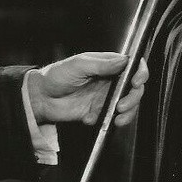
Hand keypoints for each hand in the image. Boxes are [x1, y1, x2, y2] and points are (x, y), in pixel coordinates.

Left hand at [28, 52, 149, 127]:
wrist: (41, 98)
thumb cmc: (57, 76)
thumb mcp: (78, 65)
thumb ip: (101, 64)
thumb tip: (123, 61)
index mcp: (107, 65)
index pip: (132, 66)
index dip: (140, 73)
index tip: (136, 82)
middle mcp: (110, 80)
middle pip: (134, 88)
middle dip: (133, 98)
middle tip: (122, 106)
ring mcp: (106, 97)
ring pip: (127, 105)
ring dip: (126, 113)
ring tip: (115, 117)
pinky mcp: (99, 111)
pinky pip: (111, 117)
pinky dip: (106, 120)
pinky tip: (90, 118)